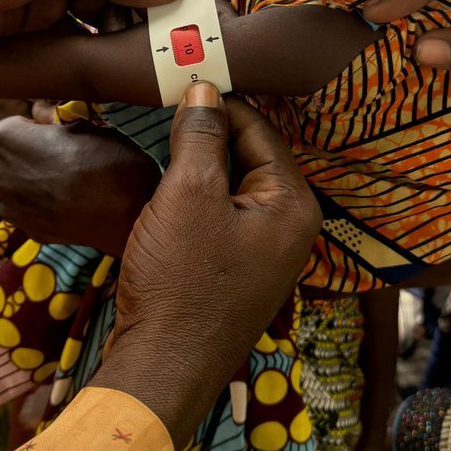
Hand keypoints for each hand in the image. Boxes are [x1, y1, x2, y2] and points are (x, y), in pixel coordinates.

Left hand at [0, 115, 160, 251]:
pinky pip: (34, 214)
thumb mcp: (80, 124)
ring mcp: (10, 209)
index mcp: (2, 139)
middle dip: (29, 160)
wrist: (130, 209)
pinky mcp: (29, 233)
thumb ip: (51, 121)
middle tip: (64, 161)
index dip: (35, 131)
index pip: (11, 127)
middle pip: (9, 161)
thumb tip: (40, 117)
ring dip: (36, 186)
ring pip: (19, 190)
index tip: (56, 137)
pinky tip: (72, 207)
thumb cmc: (106, 158)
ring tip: (70, 186)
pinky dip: (47, 210)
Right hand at [94, 85, 321, 450]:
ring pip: (231, 186)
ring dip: (197, 165)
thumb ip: (201, 136)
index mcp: (293, 205)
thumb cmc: (181, 281)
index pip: (260, 130)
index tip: (177, 82)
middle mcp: (290, 227)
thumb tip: (204, 88)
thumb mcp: (188, 195)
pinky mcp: (236, 271)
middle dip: (207, 133)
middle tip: (163, 109)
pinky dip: (194, 197)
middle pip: (249, 156)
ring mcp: (265, 253)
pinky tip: (162, 186)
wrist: (162, 368)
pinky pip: (220, 216)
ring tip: (157, 139)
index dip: (218, 103)